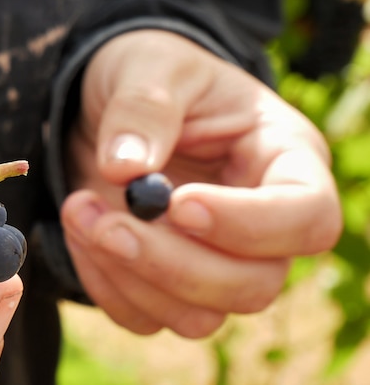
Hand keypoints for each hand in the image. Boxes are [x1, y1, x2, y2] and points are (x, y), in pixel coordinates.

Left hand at [60, 30, 341, 337]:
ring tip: (77, 210)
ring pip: (199, 318)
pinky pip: (144, 319)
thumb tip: (127, 170)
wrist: (104, 109)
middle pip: (253, 286)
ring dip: (128, 276)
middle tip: (103, 220)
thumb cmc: (146, 77)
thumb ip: (143, 108)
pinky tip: (79, 233)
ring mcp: (217, 266)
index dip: (247, 225)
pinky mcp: (167, 290)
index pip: (307, 219)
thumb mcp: (146, 65)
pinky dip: (104, 285)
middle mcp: (262, 227)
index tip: (178, 203)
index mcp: (284, 160)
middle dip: (170, 263)